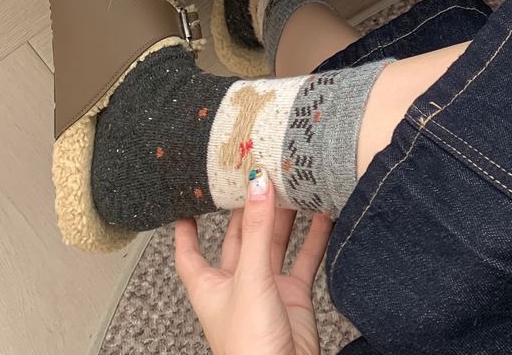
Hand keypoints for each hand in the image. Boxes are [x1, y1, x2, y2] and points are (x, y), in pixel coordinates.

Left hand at [175, 169, 332, 354]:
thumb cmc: (249, 348)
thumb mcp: (249, 278)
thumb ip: (257, 231)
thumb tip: (257, 184)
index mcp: (209, 285)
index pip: (189, 250)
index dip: (187, 225)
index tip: (189, 197)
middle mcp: (236, 284)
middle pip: (239, 237)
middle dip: (247, 208)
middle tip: (256, 174)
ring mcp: (266, 289)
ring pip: (274, 243)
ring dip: (283, 217)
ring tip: (292, 184)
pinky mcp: (293, 297)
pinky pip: (304, 259)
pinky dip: (314, 237)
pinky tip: (323, 214)